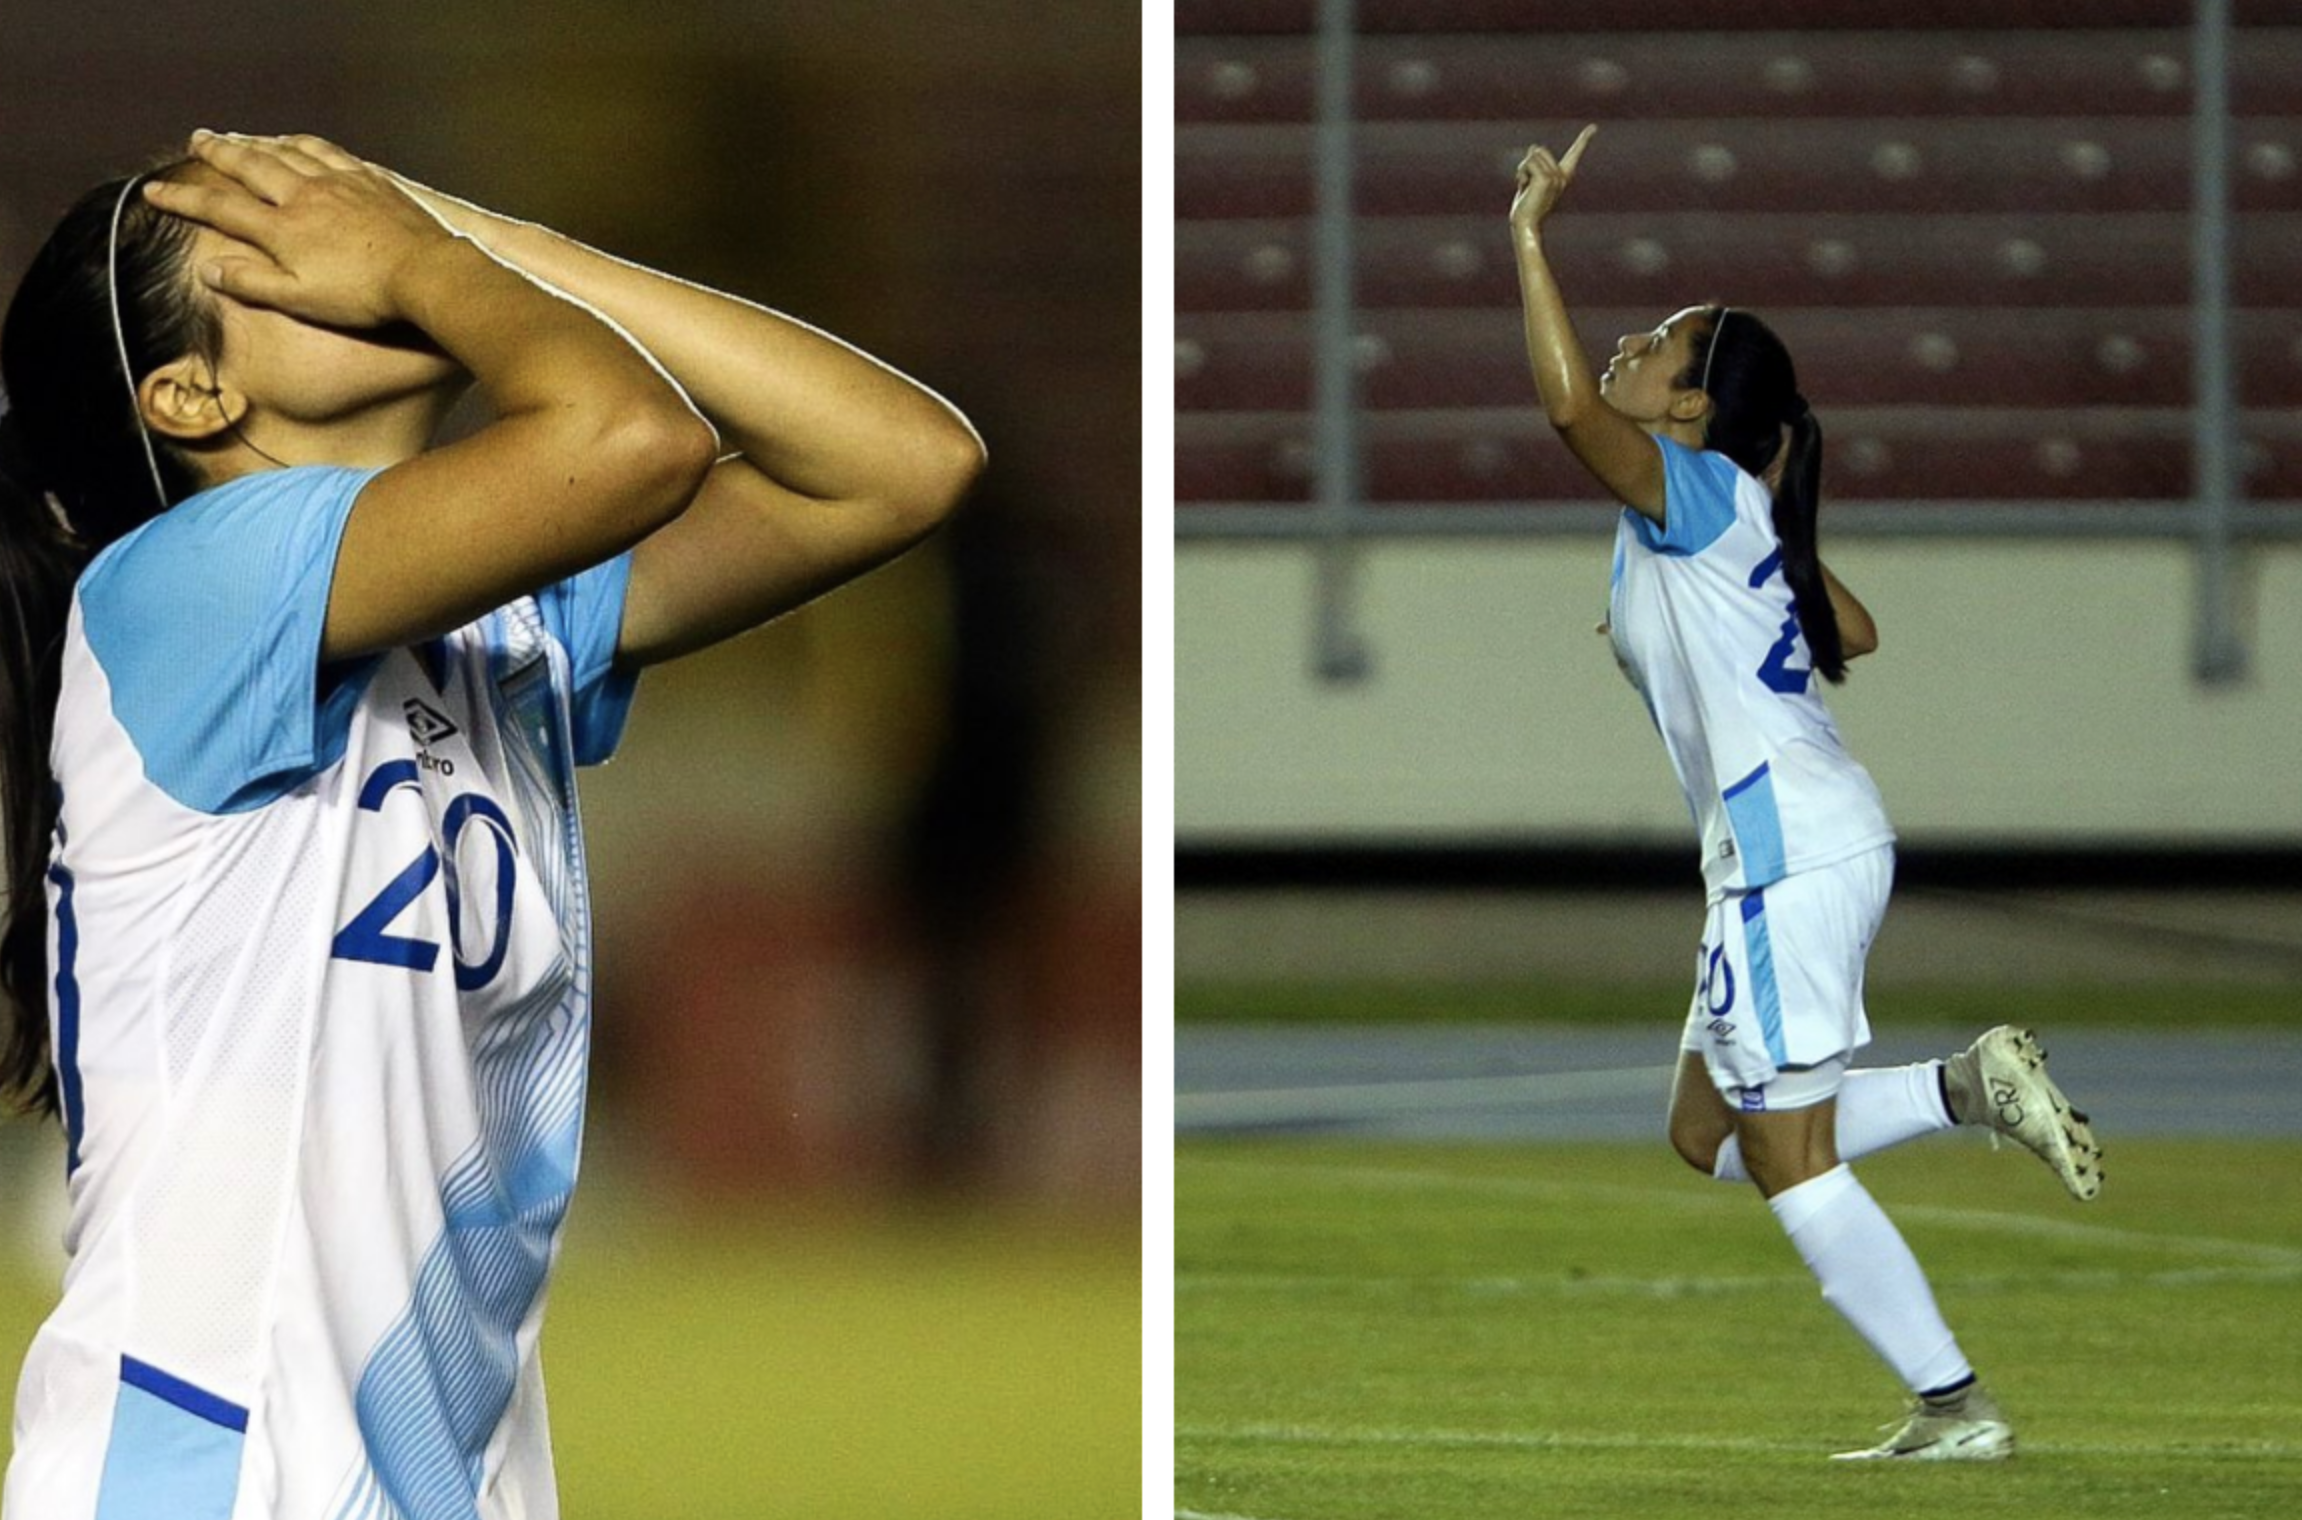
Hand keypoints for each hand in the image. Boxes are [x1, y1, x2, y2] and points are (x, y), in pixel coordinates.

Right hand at [142, 131, 458, 327]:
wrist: (425, 273)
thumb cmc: (363, 296)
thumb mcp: (300, 299)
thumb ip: (251, 282)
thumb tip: (207, 270)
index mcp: (281, 229)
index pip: (219, 208)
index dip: (183, 198)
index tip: (153, 191)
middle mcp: (302, 196)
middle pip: (250, 166)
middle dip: (218, 153)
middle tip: (197, 140)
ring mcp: (337, 183)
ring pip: (285, 152)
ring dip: (255, 142)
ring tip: (236, 136)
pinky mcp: (367, 179)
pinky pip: (325, 151)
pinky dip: (300, 142)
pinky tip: (294, 140)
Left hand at [1509, 125, 1596, 237]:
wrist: (1526, 224)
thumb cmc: (1526, 206)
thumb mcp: (1530, 180)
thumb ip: (1534, 164)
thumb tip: (1534, 146)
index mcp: (1562, 176)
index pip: (1574, 154)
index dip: (1584, 139)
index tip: (1594, 127)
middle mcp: (1562, 176)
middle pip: (1540, 150)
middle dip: (1528, 163)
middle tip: (1527, 184)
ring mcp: (1555, 177)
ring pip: (1532, 155)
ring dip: (1523, 169)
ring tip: (1526, 186)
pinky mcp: (1545, 179)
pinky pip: (1527, 162)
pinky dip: (1521, 172)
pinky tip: (1523, 186)